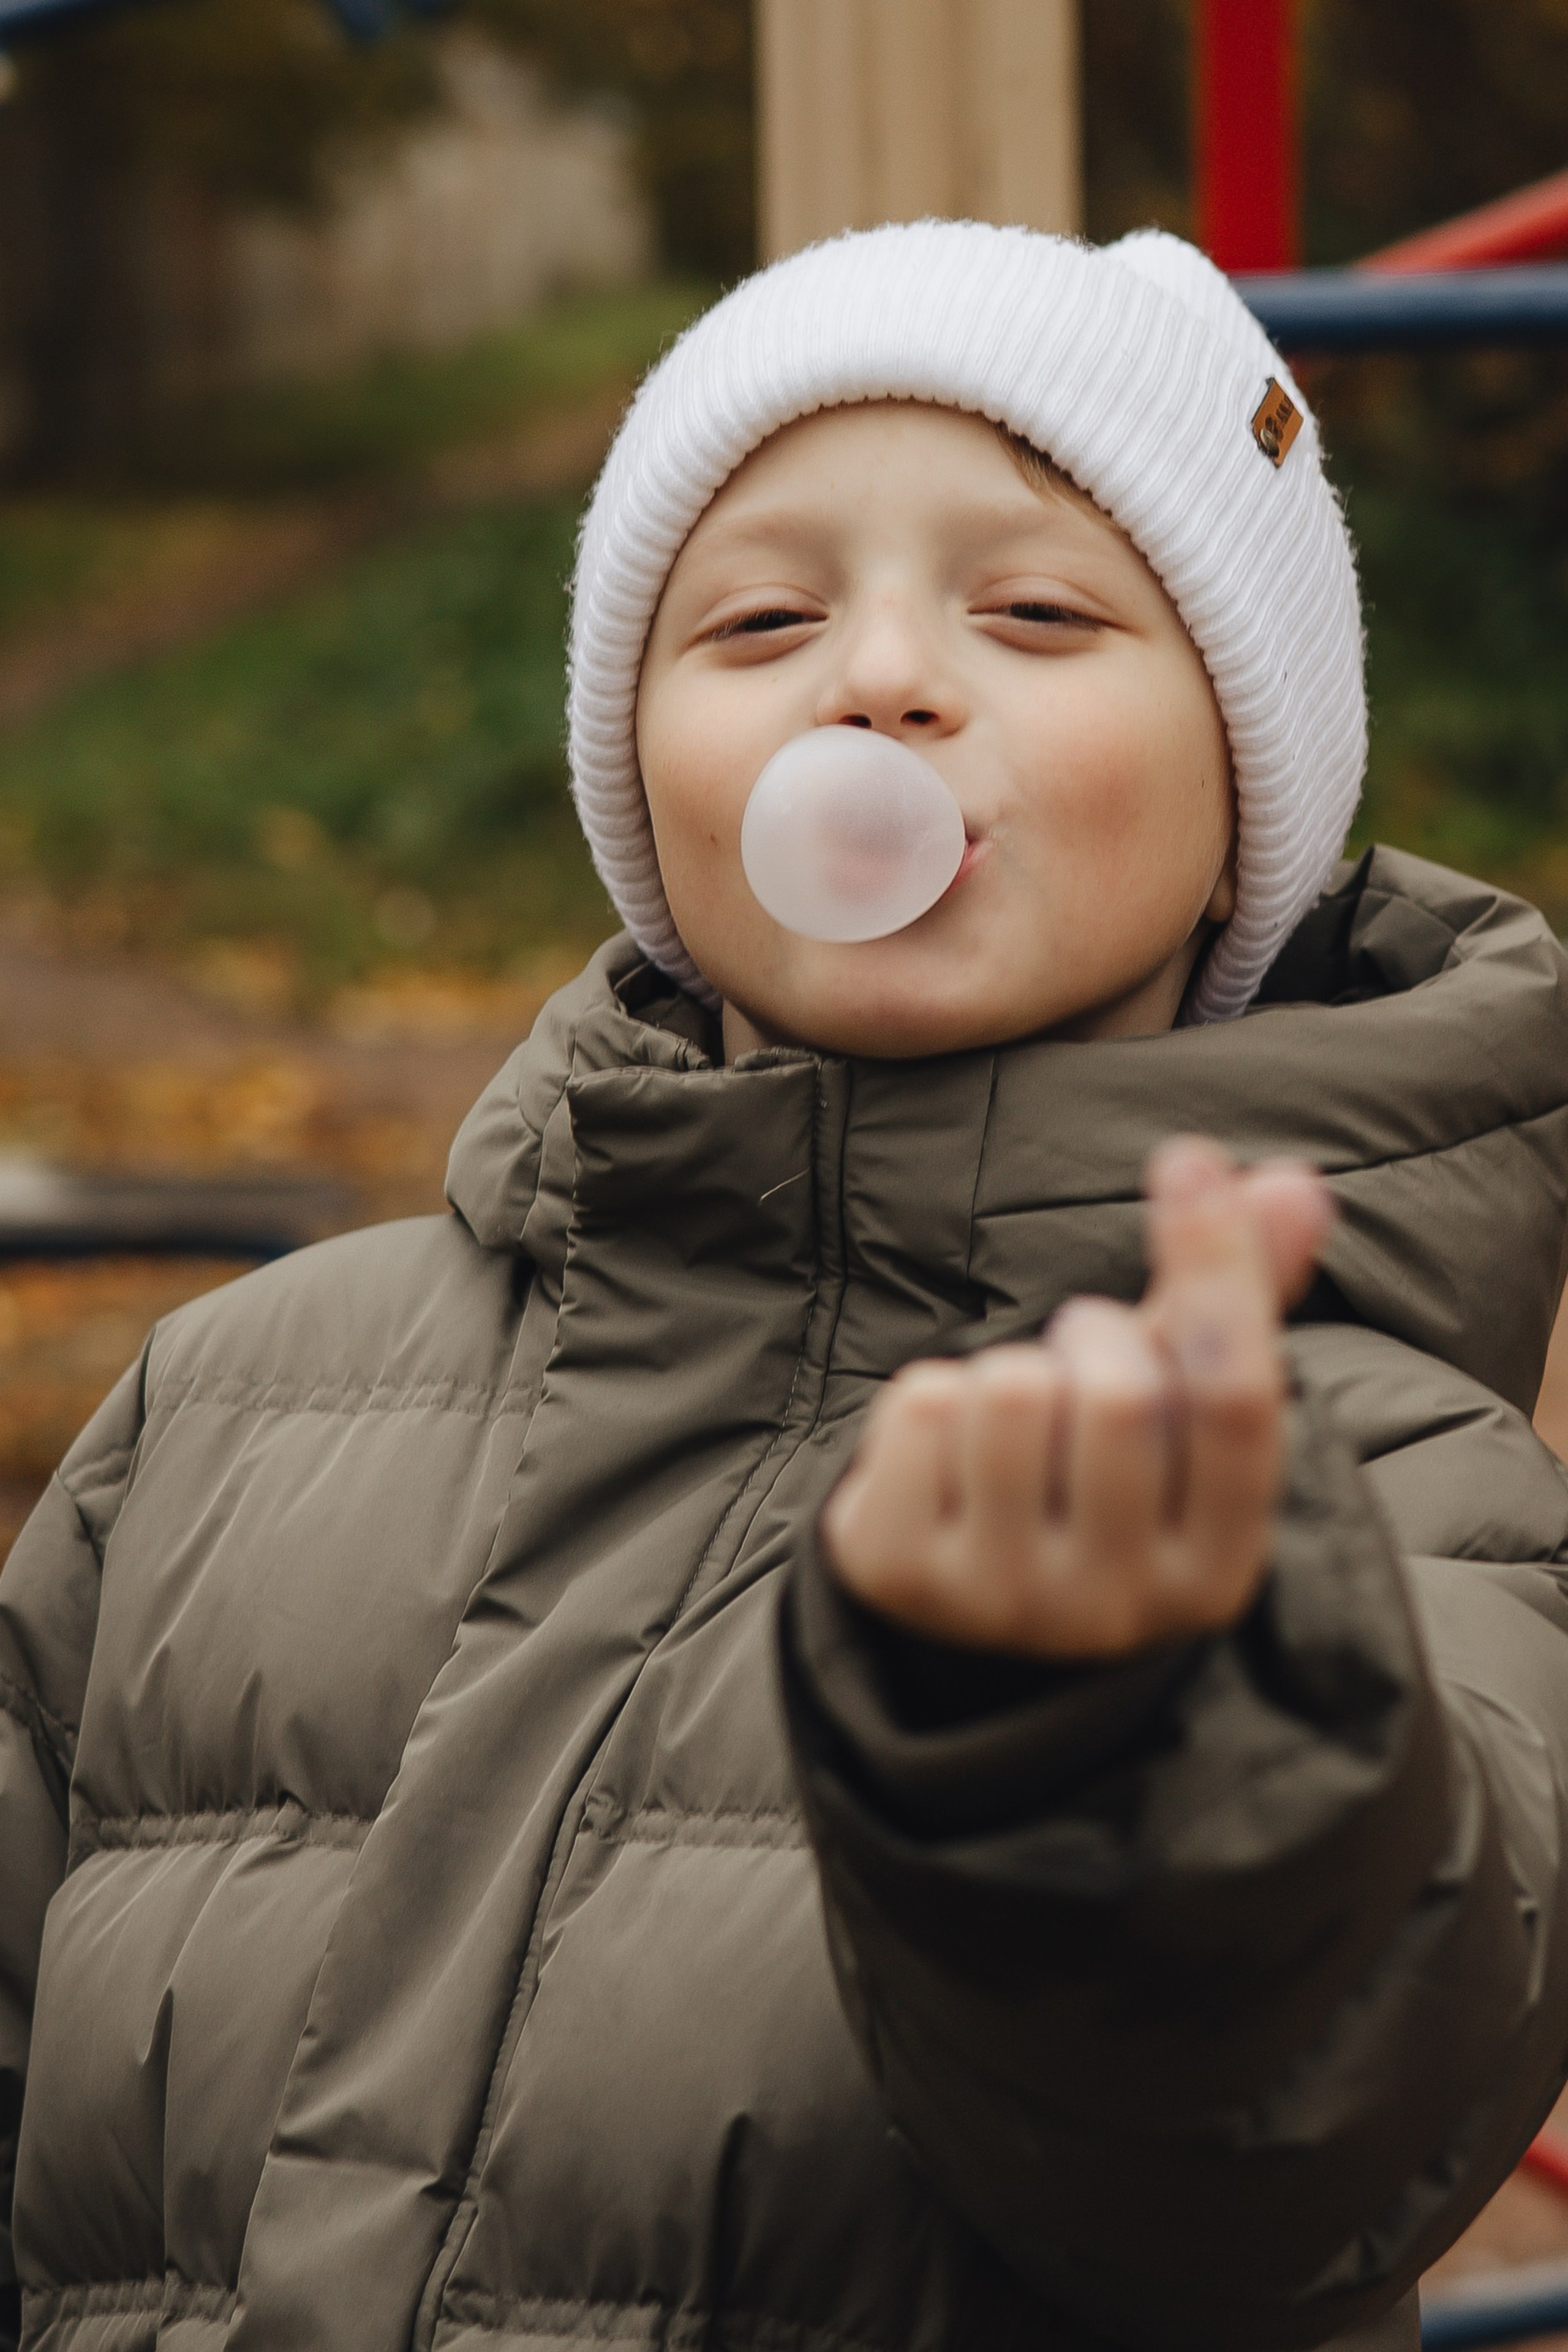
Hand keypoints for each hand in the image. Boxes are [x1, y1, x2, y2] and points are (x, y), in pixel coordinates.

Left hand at [821, 1138, 1334, 1659]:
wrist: (963, 1601)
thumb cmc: (1093, 1480)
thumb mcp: (1175, 1406)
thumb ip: (1237, 1301)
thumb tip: (1297, 1185)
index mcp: (1216, 1570)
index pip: (1237, 1402)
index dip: (1217, 1268)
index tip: (1190, 1162)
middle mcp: (1120, 1606)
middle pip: (1117, 1396)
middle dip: (1092, 1335)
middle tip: (1077, 1355)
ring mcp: (1006, 1602)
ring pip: (1012, 1394)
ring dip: (1008, 1368)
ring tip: (1014, 1413)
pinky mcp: (904, 1575)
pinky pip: (922, 1409)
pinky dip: (929, 1396)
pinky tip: (942, 1453)